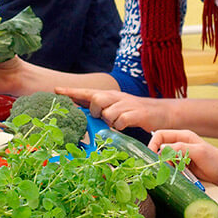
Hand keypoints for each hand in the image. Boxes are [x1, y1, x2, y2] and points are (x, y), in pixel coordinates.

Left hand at [55, 87, 174, 130]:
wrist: (161, 112)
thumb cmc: (134, 112)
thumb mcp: (117, 108)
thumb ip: (102, 110)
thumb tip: (84, 116)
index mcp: (110, 95)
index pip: (87, 92)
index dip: (71, 92)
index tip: (56, 90)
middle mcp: (116, 97)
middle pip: (96, 99)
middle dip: (95, 111)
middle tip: (102, 118)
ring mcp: (126, 105)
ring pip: (107, 113)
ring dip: (109, 121)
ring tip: (118, 123)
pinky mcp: (136, 114)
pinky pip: (120, 122)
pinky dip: (120, 126)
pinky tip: (125, 126)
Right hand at [148, 129, 217, 186]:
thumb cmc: (217, 161)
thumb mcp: (199, 152)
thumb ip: (180, 148)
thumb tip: (162, 150)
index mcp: (183, 136)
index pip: (160, 135)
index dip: (153, 144)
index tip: (152, 157)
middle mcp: (180, 145)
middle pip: (160, 149)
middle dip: (159, 160)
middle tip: (165, 169)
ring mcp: (181, 157)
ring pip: (165, 161)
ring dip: (167, 169)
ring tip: (177, 174)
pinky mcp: (183, 168)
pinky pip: (172, 170)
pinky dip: (173, 175)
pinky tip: (181, 178)